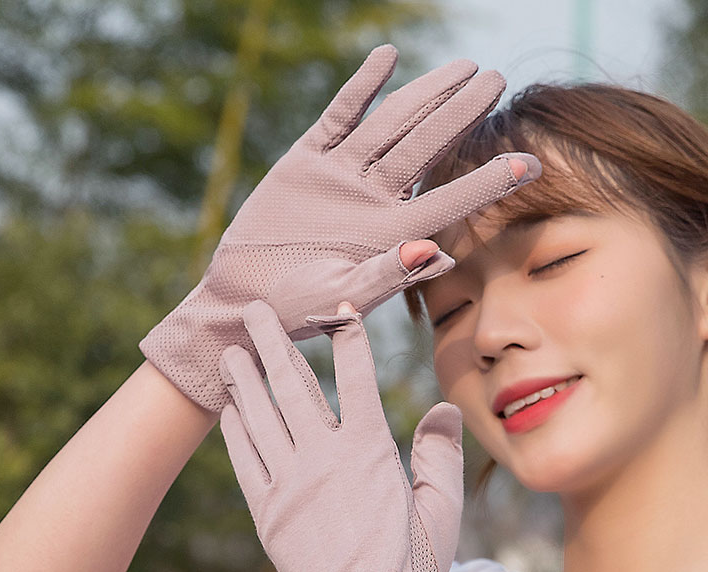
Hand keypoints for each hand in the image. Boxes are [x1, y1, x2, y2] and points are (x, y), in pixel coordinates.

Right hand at [141, 44, 539, 411]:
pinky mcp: (307, 162)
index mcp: (389, 235)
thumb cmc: (293, 311)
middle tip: (498, 79)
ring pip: (391, 126)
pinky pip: (339, 117)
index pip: (448, 202)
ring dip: (426, 95)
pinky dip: (360, 89)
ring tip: (463, 68)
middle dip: (462, 114)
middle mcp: (374, 201)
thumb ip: (384, 278)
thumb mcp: (339, 300)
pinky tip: (387, 59)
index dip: (489, 182)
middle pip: (427, 148)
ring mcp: (343, 178)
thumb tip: (435, 253)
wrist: (243, 297)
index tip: (530, 163)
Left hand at [218, 296, 463, 571]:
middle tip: (253, 311)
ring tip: (229, 350)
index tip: (336, 308)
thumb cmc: (413, 568)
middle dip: (272, 341)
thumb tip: (444, 409)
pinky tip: (228, 407)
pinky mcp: (267, 510)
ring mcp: (290, 483)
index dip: (347, 338)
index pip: (356, 379)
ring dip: (244, 379)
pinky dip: (235, 428)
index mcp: (370, 451)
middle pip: (293, 384)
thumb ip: (440, 453)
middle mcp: (324, 457)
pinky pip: (244, 459)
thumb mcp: (441, 508)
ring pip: (261, 416)